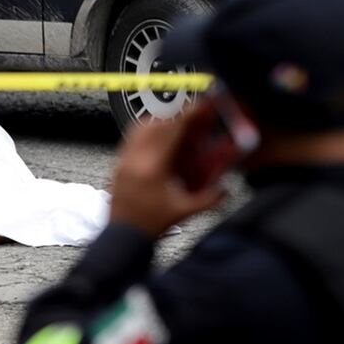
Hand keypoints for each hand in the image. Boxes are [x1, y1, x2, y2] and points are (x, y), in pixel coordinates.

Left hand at [109, 101, 227, 238]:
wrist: (123, 237)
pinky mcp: (117, 165)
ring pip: (138, 128)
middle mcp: (134, 159)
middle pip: (154, 123)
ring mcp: (122, 161)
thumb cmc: (150, 225)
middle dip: (174, 115)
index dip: (188, 115)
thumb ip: (210, 199)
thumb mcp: (185, 211)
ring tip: (174, 125)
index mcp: (152, 168)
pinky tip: (156, 140)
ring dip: (158, 122)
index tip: (200, 106)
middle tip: (190, 115)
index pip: (171, 130)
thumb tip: (226, 188)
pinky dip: (144, 132)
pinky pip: (129, 139)